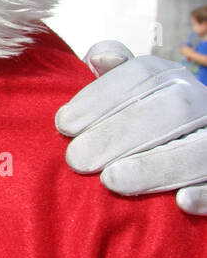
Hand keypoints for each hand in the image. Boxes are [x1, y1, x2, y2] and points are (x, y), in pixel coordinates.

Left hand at [56, 41, 206, 214]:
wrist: (188, 143)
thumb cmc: (143, 122)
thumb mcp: (130, 94)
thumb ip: (115, 76)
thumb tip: (98, 55)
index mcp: (174, 79)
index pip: (143, 75)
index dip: (101, 96)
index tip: (63, 124)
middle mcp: (203, 103)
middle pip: (172, 109)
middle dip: (120, 133)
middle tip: (77, 160)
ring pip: (201, 148)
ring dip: (156, 166)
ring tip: (111, 181)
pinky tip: (181, 202)